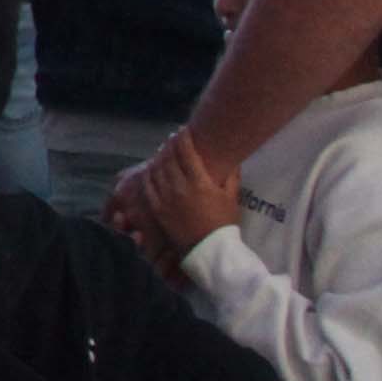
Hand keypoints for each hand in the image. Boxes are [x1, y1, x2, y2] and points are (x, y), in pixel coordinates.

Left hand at [140, 130, 244, 260]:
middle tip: (172, 138)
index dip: (182, 138)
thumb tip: (233, 160)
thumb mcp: (231, 198)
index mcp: (200, 183)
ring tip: (163, 151)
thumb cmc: (223, 224)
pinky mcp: (156, 207)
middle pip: (169, 157)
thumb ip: (231, 177)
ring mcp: (165, 197)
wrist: (208, 250)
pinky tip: (152, 167)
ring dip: (159, 156)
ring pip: (157, 168)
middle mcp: (180, 187)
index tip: (182, 131)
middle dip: (170, 144)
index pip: (186, 152)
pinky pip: (148, 184)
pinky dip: (149, 172)